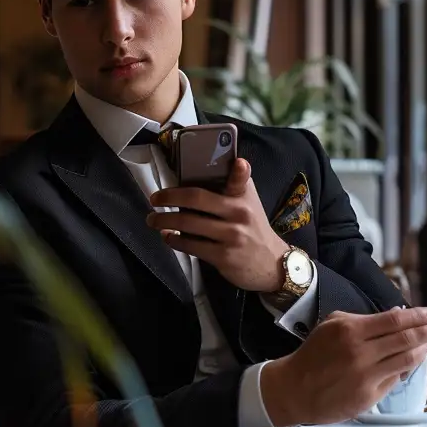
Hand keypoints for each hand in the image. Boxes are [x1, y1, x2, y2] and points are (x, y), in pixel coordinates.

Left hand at [147, 158, 289, 292]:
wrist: (272, 264)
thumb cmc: (252, 228)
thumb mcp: (248, 204)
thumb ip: (231, 187)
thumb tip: (200, 169)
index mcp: (243, 197)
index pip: (241, 180)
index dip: (240, 171)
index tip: (239, 163)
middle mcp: (239, 214)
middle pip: (197, 200)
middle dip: (169, 198)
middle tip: (154, 199)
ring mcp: (231, 236)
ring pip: (188, 224)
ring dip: (164, 221)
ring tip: (153, 219)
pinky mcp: (224, 257)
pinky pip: (192, 246)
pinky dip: (174, 241)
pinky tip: (168, 237)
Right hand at [258, 306, 426, 426]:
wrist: (296, 387)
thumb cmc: (315, 353)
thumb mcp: (332, 326)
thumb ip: (363, 320)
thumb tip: (397, 316)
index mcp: (351, 330)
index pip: (394, 320)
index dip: (418, 316)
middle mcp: (361, 352)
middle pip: (406, 338)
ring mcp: (367, 375)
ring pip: (407, 360)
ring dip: (423, 349)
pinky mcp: (370, 395)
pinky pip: (396, 378)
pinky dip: (408, 368)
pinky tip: (413, 360)